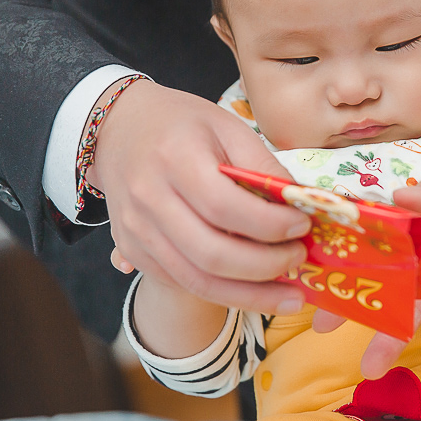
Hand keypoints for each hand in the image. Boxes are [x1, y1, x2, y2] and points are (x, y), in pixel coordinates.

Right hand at [89, 80, 309, 314]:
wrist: (118, 129)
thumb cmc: (180, 124)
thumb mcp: (227, 127)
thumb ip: (262, 166)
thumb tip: (301, 204)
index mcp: (175, 159)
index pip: (224, 207)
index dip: (269, 224)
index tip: (302, 226)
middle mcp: (149, 199)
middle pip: (211, 254)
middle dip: (265, 267)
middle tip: (298, 260)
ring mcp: (136, 231)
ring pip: (196, 281)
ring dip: (249, 296)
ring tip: (288, 296)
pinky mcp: (132, 251)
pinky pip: (181, 283)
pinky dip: (223, 292)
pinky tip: (254, 289)